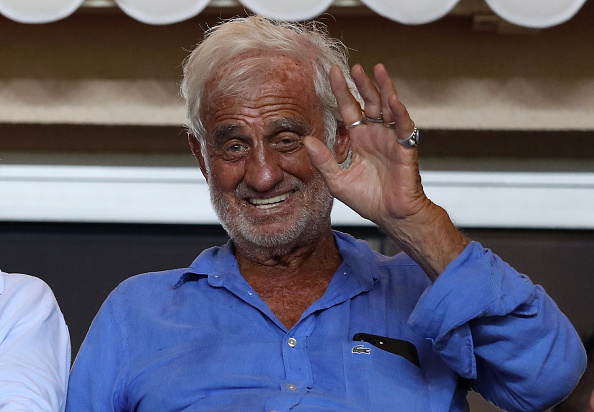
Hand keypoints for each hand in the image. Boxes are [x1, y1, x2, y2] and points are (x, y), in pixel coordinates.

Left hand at [303, 63, 467, 278]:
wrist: (390, 215)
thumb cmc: (366, 199)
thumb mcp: (337, 180)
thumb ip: (323, 160)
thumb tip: (305, 140)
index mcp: (358, 139)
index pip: (348, 110)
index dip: (341, 92)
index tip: (331, 73)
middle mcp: (374, 134)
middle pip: (368, 102)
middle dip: (360, 84)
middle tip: (351, 66)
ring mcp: (391, 138)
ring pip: (388, 107)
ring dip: (382, 88)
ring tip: (375, 70)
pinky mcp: (405, 147)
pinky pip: (404, 126)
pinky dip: (399, 112)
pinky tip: (392, 100)